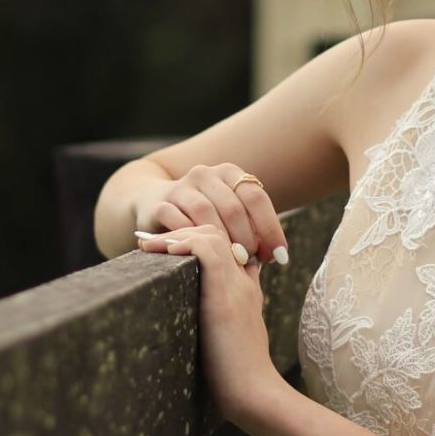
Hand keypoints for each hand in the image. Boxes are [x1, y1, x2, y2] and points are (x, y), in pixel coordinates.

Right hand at [135, 162, 288, 264]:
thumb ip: (253, 227)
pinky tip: (201, 255)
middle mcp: (206, 174)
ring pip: (205, 213)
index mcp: (230, 173)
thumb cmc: (205, 215)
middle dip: (247, 239)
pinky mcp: (158, 204)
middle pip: (233, 208)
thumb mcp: (230, 213)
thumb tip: (278, 254)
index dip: (270, 228)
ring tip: (232, 261)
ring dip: (222, 241)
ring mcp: (181, 187)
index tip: (280, 255)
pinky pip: (176, 220)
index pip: (256, 197)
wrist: (154, 202)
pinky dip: (191, 239)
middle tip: (252, 262)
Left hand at [137, 225, 281, 420]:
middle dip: (182, 232)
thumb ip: (222, 320)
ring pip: (212, 235)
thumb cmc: (238, 374)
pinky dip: (184, 243)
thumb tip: (200, 317)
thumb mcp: (233, 338)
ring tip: (150, 244)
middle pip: (218, 233)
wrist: (254, 391)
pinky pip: (207, 250)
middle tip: (152, 244)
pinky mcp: (225, 294)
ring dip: (177, 234)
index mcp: (246, 288)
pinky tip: (164, 251)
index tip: (166, 249)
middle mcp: (243, 280)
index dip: (195, 240)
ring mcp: (237, 285)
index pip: (226, 246)